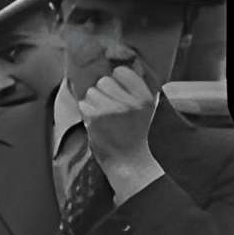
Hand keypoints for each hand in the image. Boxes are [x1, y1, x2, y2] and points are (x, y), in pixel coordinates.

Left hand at [81, 63, 163, 193]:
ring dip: (94, 102)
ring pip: (91, 92)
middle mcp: (130, 102)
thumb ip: (140, 93)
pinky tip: (95, 122)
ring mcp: (112, 110)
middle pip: (104, 81)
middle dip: (103, 92)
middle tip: (109, 106)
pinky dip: (86, 112)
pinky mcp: (96, 119)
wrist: (132, 163)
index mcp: (145, 98)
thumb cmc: (140, 138)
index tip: (117, 86)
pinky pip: (83, 105)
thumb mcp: (150, 112)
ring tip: (103, 116)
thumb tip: (123, 71)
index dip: (117, 78)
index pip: (122, 72)